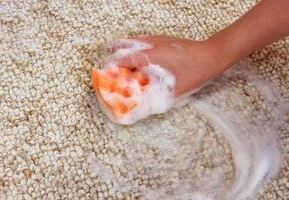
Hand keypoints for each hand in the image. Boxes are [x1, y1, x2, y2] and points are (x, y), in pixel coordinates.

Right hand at [108, 36, 224, 96]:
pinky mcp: (160, 39)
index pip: (121, 59)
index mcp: (150, 57)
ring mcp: (154, 39)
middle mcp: (149, 45)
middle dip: (114, 60)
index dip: (111, 69)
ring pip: (129, 41)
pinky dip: (134, 51)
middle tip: (117, 74)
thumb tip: (140, 110)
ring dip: (124, 54)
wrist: (211, 56)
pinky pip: (140, 41)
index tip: (105, 78)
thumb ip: (155, 100)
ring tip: (127, 69)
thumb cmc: (194, 73)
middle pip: (120, 46)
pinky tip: (142, 63)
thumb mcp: (175, 91)